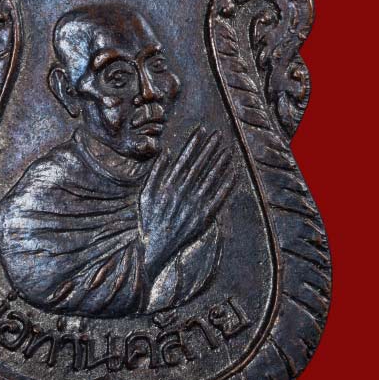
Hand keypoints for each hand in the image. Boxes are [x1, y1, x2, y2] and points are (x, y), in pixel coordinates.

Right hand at [139, 126, 233, 276]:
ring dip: (220, 163)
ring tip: (228, 150)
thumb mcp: (145, 195)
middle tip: (219, 135)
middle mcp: (182, 193)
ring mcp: (194, 205)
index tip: (202, 131)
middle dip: (210, 148)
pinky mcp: (203, 217)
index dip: (194, 144)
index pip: (184, 159)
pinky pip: (218, 198)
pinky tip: (233, 173)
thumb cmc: (149, 220)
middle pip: (199, 165)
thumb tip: (166, 153)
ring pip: (210, 179)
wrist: (156, 248)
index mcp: (168, 185)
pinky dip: (226, 185)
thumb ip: (156, 173)